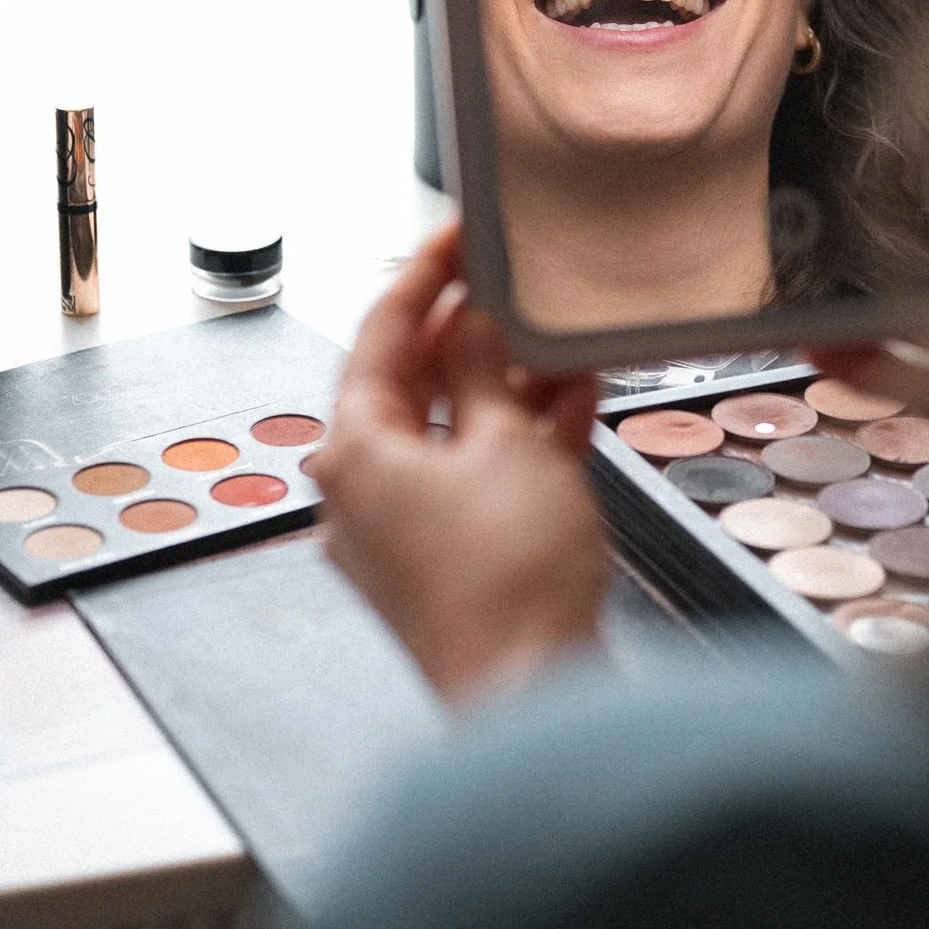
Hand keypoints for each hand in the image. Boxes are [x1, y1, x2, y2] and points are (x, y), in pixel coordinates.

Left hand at [309, 225, 606, 699]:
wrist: (532, 695)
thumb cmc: (507, 573)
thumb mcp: (506, 443)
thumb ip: (487, 373)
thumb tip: (472, 327)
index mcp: (354, 448)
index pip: (382, 332)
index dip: (426, 274)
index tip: (460, 233)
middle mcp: (362, 490)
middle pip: (415, 384)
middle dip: (477, 337)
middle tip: (522, 290)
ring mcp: (401, 533)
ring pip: (452, 433)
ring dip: (509, 389)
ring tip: (567, 349)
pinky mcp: (445, 566)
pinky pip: (475, 481)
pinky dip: (518, 445)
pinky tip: (574, 410)